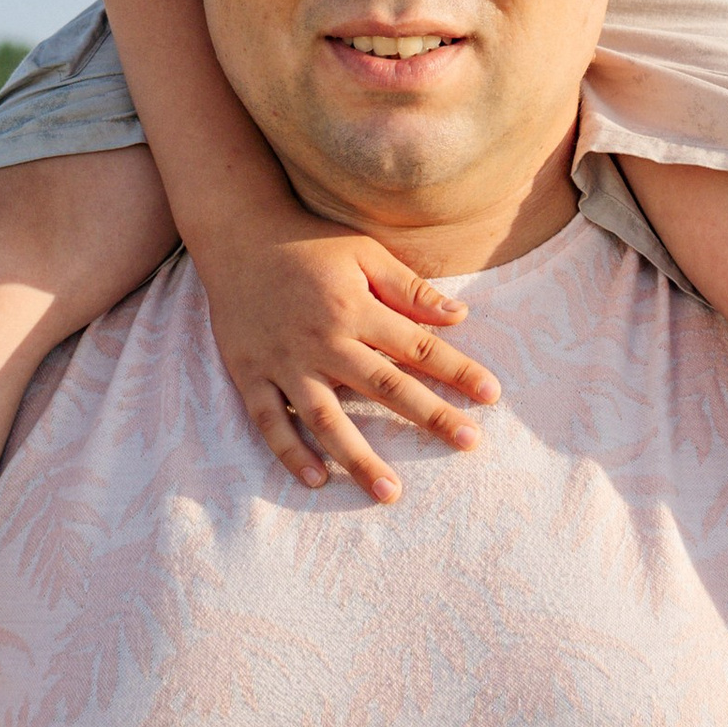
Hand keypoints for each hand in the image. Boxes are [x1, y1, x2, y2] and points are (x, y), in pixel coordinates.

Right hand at [192, 211, 500, 504]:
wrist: (236, 236)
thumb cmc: (309, 243)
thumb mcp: (364, 252)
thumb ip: (410, 288)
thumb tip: (460, 314)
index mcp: (354, 309)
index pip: (418, 347)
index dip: (457, 371)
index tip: (491, 395)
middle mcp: (323, 341)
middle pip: (385, 387)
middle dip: (430, 416)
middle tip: (469, 443)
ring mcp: (284, 362)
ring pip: (326, 418)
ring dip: (359, 457)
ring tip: (390, 491)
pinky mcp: (250, 374)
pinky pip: (270, 421)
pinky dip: (290, 452)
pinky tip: (317, 480)